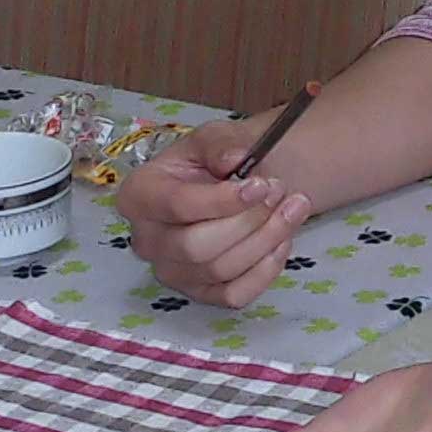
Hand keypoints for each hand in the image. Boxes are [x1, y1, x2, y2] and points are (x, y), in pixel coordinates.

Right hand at [121, 122, 313, 306]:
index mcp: (139, 196)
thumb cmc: (211, 160)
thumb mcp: (213, 137)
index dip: (223, 200)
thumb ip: (220, 144)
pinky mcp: (198, 293)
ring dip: (266, 239)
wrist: (228, 185)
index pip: (177, 206)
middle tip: (280, 192)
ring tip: (293, 207)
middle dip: (248, 220)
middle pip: (197, 247)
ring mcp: (171, 272)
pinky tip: (282, 239)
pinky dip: (266, 269)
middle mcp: (146, 240)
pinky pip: (234, 294)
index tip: (261, 185)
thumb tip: (234, 159)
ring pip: (220, 269)